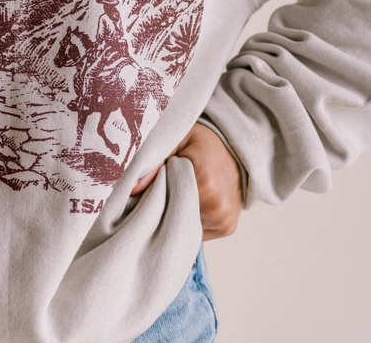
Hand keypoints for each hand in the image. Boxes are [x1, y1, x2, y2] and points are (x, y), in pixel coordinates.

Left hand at [132, 121, 242, 239]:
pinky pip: (196, 231)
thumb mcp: (177, 139)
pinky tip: (185, 203)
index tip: (144, 185)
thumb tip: (132, 187)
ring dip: (173, 214)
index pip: (165, 200)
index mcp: (205, 182)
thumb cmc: (204, 142)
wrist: (237, 150)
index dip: (151, 193)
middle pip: (173, 216)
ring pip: (183, 225)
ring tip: (174, 194)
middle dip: (161, 206)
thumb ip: (155, 161)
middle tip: (156, 190)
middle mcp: (217, 205)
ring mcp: (223, 219)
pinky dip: (186, 219)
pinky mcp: (226, 228)